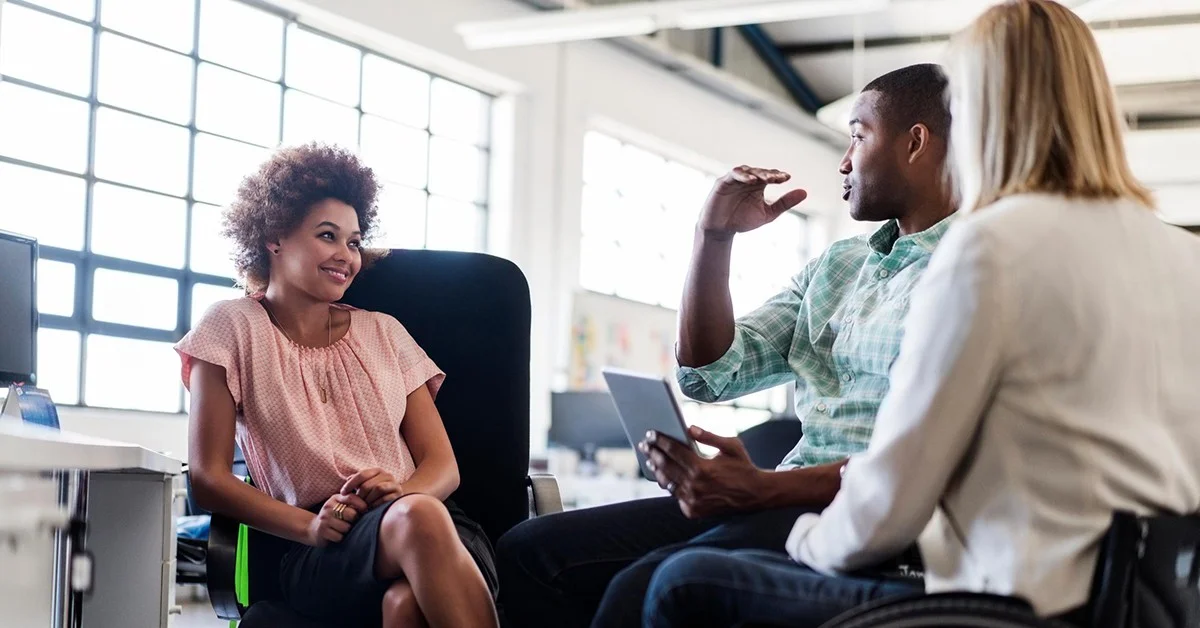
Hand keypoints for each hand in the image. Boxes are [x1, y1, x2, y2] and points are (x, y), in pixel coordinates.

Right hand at [306, 493, 368, 546]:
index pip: (351, 497)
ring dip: (347, 531)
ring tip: (343, 529)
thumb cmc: (334, 517)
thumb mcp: (341, 505)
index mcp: (335, 498)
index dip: (361, 504)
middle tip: (352, 522)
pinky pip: (339, 537)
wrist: (314, 529)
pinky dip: (340, 538)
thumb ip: (353, 503)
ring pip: (346, 527)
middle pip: (351, 514)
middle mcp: (328, 507)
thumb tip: (372, 504)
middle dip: (355, 520)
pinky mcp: (322, 531)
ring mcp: (324, 519)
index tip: (365, 510)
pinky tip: (336, 535)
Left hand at [341, 468, 404, 507]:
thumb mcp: (366, 485)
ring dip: (368, 499)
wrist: (395, 503)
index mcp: (378, 471)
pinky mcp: (398, 495)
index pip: (362, 474)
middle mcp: (388, 475)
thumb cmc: (375, 494)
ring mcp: (394, 485)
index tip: (342, 493)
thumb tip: (347, 481)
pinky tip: (371, 509)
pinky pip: (385, 498)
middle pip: (369, 483)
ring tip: (363, 506)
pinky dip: (376, 504)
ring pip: (378, 488)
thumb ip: (356, 482)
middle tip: (355, 503)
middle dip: (360, 495)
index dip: (350, 484)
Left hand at [639, 426, 765, 518]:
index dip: (660, 441)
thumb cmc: (743, 467)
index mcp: (702, 468)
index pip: (673, 451)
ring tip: (652, 460)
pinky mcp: (693, 511)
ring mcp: (693, 501)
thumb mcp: (731, 446)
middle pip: (665, 466)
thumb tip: (689, 428)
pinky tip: (665, 476)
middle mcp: (695, 486)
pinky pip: (676, 496)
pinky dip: (671, 485)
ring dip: (658, 470)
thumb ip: (709, 436)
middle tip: (644, 445)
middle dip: (652, 453)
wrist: (756, 495)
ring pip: (667, 483)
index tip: (650, 433)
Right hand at [697, 166, 807, 238]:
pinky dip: (742, 176)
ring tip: (766, 178)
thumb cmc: (742, 220)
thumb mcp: (768, 213)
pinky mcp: (723, 182)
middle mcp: (747, 179)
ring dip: (757, 173)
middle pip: (760, 171)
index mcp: (758, 185)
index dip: (778, 176)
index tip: (787, 178)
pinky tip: (751, 180)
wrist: (721, 230)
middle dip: (769, 174)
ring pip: (747, 170)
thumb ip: (785, 203)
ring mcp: (734, 180)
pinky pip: (733, 175)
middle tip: (778, 178)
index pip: (770, 176)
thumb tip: (805, 192)